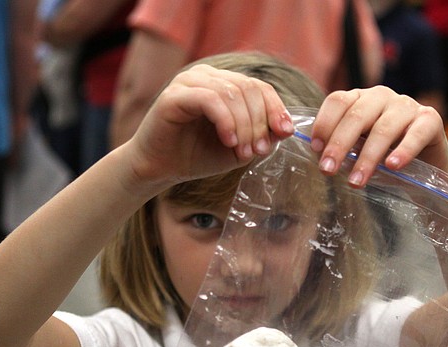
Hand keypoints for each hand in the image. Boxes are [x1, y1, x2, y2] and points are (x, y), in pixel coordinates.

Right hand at [123, 64, 294, 194]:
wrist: (160, 168)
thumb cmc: (198, 156)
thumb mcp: (240, 148)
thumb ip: (262, 136)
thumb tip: (287, 128)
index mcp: (225, 84)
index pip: (259, 87)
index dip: (276, 109)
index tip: (285, 133)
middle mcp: (208, 76)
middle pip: (249, 89)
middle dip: (260, 123)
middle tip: (260, 152)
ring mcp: (190, 81)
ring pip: (232, 94)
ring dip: (245, 126)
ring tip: (243, 152)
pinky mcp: (174, 95)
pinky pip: (210, 100)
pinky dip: (225, 122)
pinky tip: (229, 141)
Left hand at [309, 87, 447, 186]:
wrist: (429, 165)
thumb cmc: (387, 157)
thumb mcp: (360, 149)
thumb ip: (344, 148)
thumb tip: (319, 159)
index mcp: (360, 99)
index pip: (337, 101)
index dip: (324, 124)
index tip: (316, 151)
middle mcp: (381, 97)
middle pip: (356, 115)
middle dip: (339, 144)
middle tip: (328, 171)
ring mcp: (407, 105)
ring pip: (383, 128)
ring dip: (367, 157)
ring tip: (356, 181)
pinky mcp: (431, 119)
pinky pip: (416, 134)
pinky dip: (404, 150)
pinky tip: (392, 166)